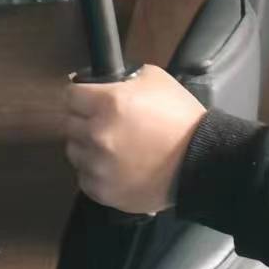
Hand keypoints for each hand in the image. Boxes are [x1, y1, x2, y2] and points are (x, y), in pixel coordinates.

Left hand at [64, 64, 208, 213]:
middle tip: (106, 124)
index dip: (82, 95)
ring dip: (88, 147)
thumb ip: (125, 79)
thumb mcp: (157, 80)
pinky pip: (85, 177)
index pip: (71, 95)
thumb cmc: (180, 117)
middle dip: (85, 120)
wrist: (200, 161)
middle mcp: (96, 134)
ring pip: (74, 151)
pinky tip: (116, 167)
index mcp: (108, 103)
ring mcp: (97, 165)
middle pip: (69, 123)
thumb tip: (104, 81)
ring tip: (112, 148)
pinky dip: (96, 172)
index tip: (90, 99)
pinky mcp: (101, 190)